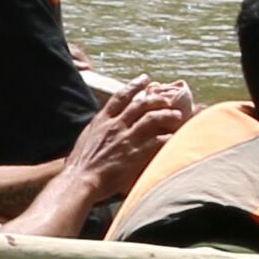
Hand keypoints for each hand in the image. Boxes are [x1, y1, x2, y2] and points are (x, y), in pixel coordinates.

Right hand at [78, 76, 190, 190]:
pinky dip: (168, 137)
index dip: (135, 85)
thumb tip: (106, 121)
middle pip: (141, 104)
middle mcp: (115, 125)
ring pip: (152, 117)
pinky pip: (157, 140)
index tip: (145, 79)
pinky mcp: (136, 153)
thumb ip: (100, 127)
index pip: (121, 96)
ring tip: (178, 115)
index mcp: (102, 120)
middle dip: (157, 98)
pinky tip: (176, 137)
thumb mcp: (87, 137)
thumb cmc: (80, 163)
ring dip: (167, 114)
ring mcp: (126, 138)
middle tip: (168, 98)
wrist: (80, 179)